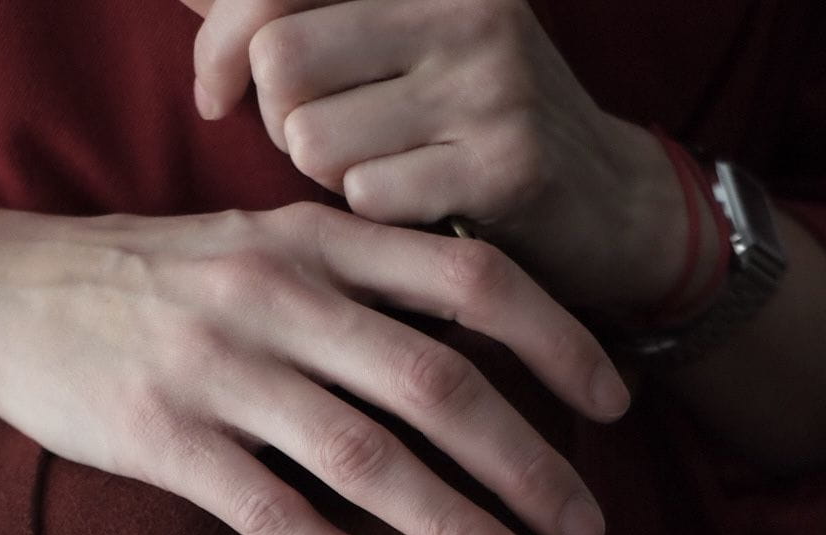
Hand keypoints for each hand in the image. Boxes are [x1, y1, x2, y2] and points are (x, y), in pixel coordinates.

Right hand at [0, 202, 629, 534]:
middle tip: (590, 530)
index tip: (615, 405)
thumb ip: (358, 276)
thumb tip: (474, 336)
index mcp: (317, 240)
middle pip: (437, 382)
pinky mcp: (160, 435)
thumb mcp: (262, 243)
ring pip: (362, 454)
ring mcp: (218, 365)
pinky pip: (262, 505)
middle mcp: (279, 295)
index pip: (471, 279)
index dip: (556, 342)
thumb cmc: (154, 279)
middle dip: (530, 463)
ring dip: (453, 523)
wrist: (3, 292)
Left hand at [181, 0, 669, 313]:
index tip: (217, 94)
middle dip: (277, 120)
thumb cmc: (469, 125)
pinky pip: (368, 198)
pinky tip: (417, 210)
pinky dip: (375, 220)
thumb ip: (294, 12)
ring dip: (327, 178)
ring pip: (314, 139)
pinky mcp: (504, 163)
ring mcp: (489, 80)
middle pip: (279, 63)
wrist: (608, 203)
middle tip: (322, 142)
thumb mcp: (392, 41)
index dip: (220, 44)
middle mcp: (461, 3)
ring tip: (381, 174)